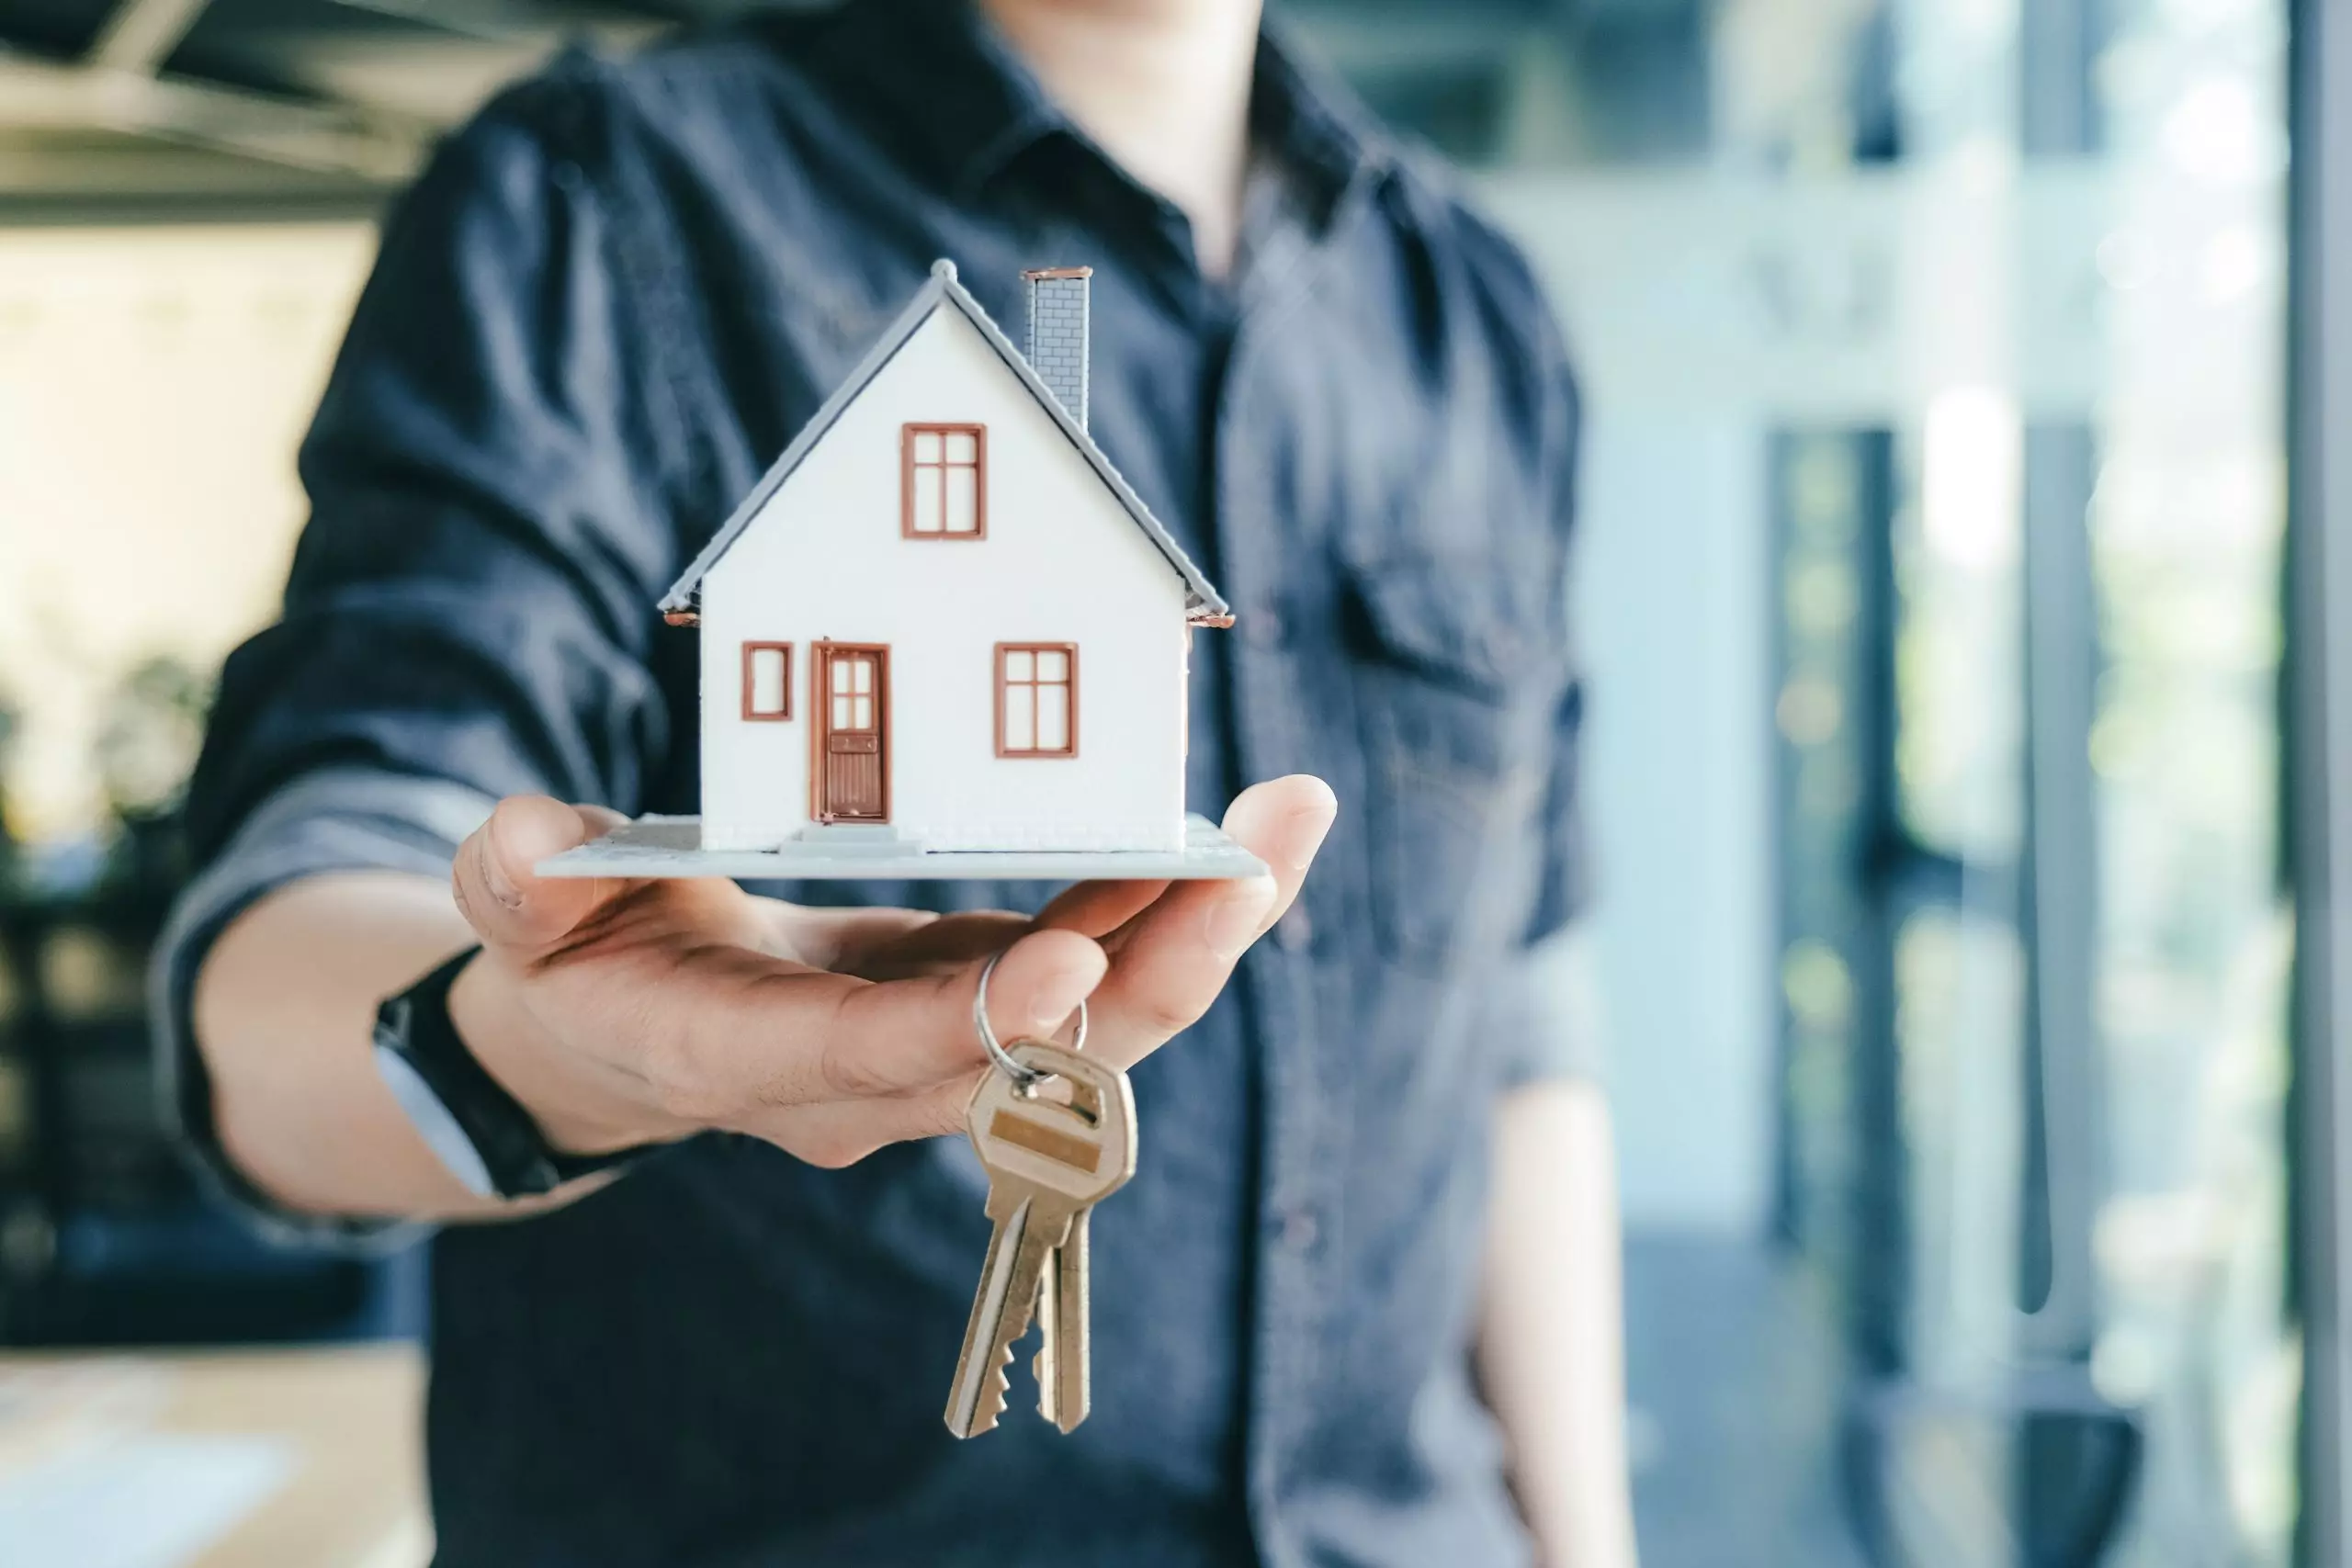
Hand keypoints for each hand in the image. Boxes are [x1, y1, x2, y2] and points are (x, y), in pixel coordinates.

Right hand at [445, 779, 1335, 1169]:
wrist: (627, 1025)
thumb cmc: (575, 954)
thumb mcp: (522, 913)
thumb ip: (519, 884)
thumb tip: (523, 841)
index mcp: (751, 1060)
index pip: (876, 1062)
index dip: (976, 1027)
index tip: (1070, 966)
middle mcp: (873, 1082)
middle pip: (1042, 1065)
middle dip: (1156, 973)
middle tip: (1252, 866)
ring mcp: (945, 1051)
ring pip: (1102, 1022)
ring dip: (1199, 929)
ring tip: (1289, 819)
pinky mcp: (988, 1001)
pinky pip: (1103, 967)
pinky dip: (1174, 906)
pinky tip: (1249, 831)